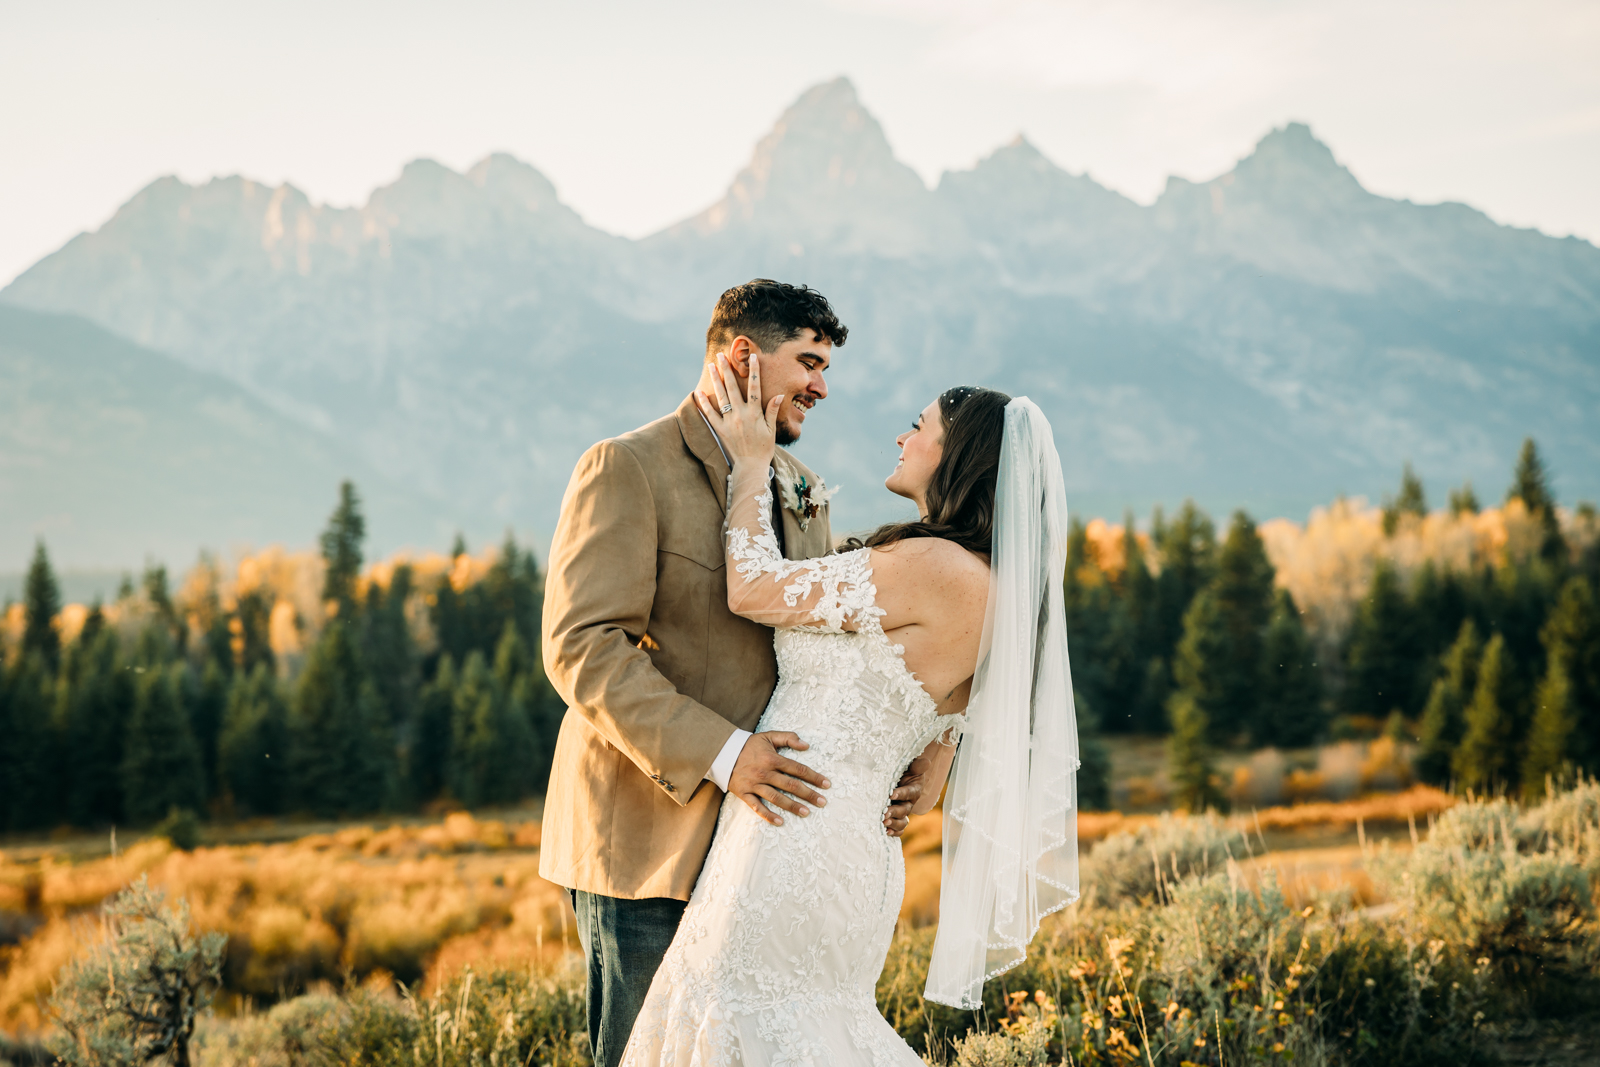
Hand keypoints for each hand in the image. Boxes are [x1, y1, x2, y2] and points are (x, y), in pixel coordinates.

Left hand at [695, 352, 780, 469]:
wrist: (751, 466)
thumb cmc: (764, 448)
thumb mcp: (772, 429)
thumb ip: (772, 411)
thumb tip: (779, 395)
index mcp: (755, 413)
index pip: (755, 387)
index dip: (754, 371)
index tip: (752, 357)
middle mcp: (741, 414)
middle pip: (733, 387)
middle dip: (727, 369)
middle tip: (721, 355)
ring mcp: (729, 421)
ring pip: (721, 396)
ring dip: (715, 379)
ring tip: (711, 366)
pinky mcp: (720, 430)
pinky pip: (710, 414)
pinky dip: (703, 403)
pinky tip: (698, 392)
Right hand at [728, 730, 829, 826]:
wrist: (722, 752)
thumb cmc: (748, 745)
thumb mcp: (768, 736)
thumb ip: (788, 738)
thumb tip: (806, 745)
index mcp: (772, 758)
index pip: (798, 769)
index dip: (814, 776)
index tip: (826, 784)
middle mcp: (765, 773)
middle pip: (790, 785)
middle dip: (808, 794)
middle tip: (822, 802)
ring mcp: (754, 785)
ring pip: (776, 798)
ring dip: (792, 806)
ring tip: (806, 813)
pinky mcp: (744, 794)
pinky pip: (757, 807)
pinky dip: (768, 815)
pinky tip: (780, 822)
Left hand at [883, 756, 929, 836]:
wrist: (897, 778)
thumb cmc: (904, 771)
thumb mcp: (910, 766)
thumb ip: (917, 765)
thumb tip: (926, 762)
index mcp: (913, 790)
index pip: (909, 793)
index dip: (901, 794)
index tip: (891, 793)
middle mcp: (909, 803)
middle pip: (904, 810)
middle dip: (894, 812)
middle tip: (884, 812)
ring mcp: (903, 812)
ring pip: (902, 822)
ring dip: (894, 824)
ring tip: (884, 822)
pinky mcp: (897, 819)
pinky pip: (899, 829)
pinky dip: (894, 832)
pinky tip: (885, 832)